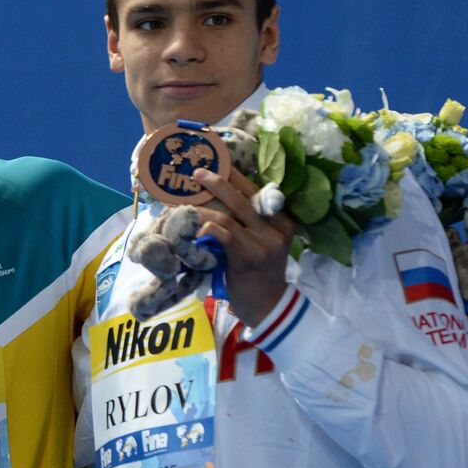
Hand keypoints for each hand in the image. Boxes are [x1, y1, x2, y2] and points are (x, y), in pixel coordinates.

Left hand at [193, 167, 296, 327]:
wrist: (268, 305)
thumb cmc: (259, 273)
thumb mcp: (261, 243)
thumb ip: (248, 224)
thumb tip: (218, 202)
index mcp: (282, 220)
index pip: (257, 191)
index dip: (236, 176)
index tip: (218, 162)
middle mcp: (276, 228)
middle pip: (244, 197)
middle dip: (219, 181)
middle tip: (197, 172)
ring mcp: (264, 243)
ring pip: (230, 215)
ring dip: (205, 208)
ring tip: (186, 205)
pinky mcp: (249, 257)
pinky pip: (226, 236)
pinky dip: (209, 229)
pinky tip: (197, 228)